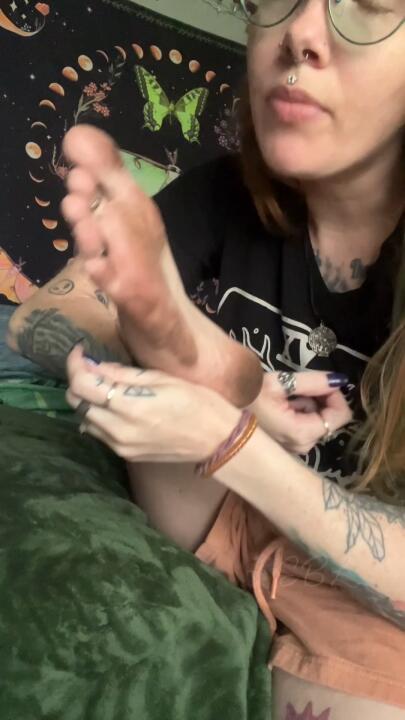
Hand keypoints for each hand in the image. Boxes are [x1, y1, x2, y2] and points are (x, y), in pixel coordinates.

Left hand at [66, 346, 239, 462]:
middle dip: (79, 380)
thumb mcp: (161, 378)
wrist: (217, 439)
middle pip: (77, 402)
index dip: (75, 364)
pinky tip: (113, 405)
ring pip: (84, 419)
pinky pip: (98, 433)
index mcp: (129, 406)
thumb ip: (123, 374)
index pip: (82, 384)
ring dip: (87, 399)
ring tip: (103, 385)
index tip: (81, 351)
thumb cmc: (197, 401)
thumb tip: (95, 365)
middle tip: (92, 366)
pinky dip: (97, 416)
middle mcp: (118, 429)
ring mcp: (120, 446)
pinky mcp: (125, 454)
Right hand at [250, 370, 352, 454]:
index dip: (336, 395)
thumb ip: (314, 382)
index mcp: (301, 433)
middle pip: (330, 419)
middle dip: (320, 400)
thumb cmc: (248, 395)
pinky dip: (300, 412)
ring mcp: (294, 449)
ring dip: (309, 405)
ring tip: (285, 395)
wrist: (221, 408)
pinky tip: (282, 405)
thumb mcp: (281, 382)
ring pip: (317, 422)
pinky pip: (306, 426)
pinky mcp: (288, 447)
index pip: (340, 416)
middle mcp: (302, 447)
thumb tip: (340, 381)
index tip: (322, 381)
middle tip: (299, 386)